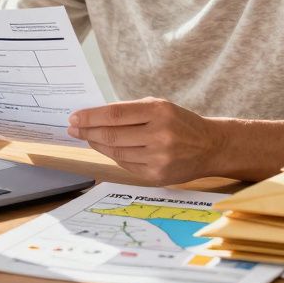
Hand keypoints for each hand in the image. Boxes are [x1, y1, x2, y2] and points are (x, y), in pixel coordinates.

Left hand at [67, 98, 223, 184]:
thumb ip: (130, 111)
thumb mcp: (160, 107)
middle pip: (112, 135)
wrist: (210, 146)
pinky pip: (126, 165)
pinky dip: (113, 156)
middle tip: (73, 128)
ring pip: (116, 152)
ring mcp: (159, 158)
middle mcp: (159, 134)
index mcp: (159, 111)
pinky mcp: (157, 176)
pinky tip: (105, 149)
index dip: (91, 116)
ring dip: (96, 145)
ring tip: (86, 137)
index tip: (74, 117)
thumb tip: (94, 118)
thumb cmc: (180, 122)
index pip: (115, 113)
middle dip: (87, 131)